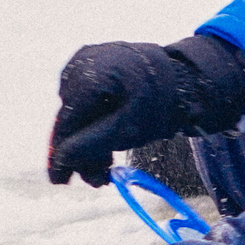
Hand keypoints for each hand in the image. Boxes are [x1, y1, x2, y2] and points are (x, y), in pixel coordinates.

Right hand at [47, 35, 244, 186]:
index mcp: (89, 75)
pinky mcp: (94, 67)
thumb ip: (94, 143)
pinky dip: (96, 123)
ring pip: (80, 113)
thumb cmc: (162, 102)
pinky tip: (107, 148)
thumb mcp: (130, 128)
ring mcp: (86, 63)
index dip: (61, 154)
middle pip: (72, 118)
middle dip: (82, 152)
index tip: (59, 181)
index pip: (66, 122)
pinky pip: (88, 101)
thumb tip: (61, 159)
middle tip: (96, 181)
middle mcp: (81, 65)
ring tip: (106, 169)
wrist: (186, 78)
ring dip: (90, 142)